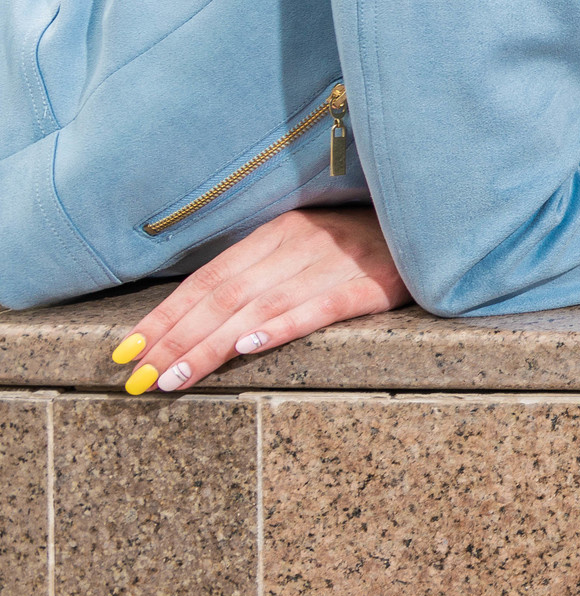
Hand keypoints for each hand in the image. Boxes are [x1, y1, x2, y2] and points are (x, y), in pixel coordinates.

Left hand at [108, 207, 411, 393]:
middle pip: (223, 295)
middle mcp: (300, 244)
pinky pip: (321, 306)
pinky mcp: (373, 284)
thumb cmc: (371, 240)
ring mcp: (336, 262)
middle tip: (137, 378)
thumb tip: (206, 310)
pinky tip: (251, 344)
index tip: (125, 350)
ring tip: (174, 378)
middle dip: (174, 339)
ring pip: (259, 307)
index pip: (208, 278)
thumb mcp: (313, 241)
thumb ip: (267, 266)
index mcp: (279, 231)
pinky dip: (283, 325)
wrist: (438, 217)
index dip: (165, 315)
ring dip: (210, 345)